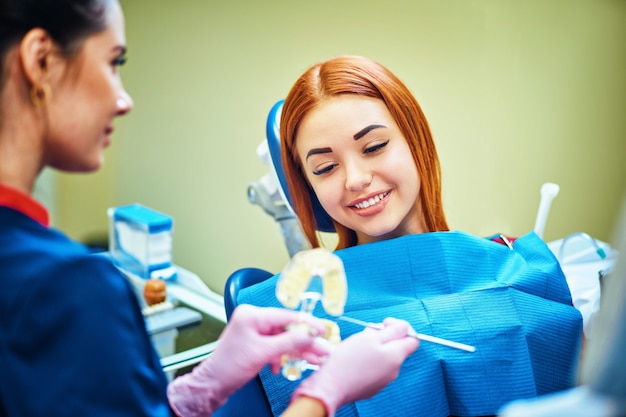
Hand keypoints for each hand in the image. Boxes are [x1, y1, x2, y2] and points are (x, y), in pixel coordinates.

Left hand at [167, 304, 329, 415]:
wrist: (213, 385)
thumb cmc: (229, 367)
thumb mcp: (263, 353)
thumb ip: (289, 342)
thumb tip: (310, 335)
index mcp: (252, 315)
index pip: (286, 316)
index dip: (307, 324)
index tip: (323, 330)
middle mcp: (253, 319)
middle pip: (286, 328)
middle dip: (304, 341)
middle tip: (322, 349)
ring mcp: (253, 331)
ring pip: (282, 339)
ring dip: (297, 350)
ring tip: (314, 359)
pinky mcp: (254, 343)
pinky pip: (275, 346)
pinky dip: (282, 356)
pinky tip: (283, 366)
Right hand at [291, 318, 418, 416]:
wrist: (331, 386)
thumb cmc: (348, 360)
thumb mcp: (370, 336)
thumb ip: (391, 330)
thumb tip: (403, 327)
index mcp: (396, 356)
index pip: (413, 339)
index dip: (401, 327)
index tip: (385, 324)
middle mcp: (394, 370)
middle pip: (397, 348)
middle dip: (384, 337)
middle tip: (367, 333)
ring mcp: (384, 380)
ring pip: (385, 358)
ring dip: (375, 349)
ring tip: (357, 346)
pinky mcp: (372, 386)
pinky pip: (376, 369)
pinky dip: (369, 361)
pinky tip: (354, 360)